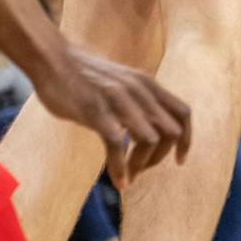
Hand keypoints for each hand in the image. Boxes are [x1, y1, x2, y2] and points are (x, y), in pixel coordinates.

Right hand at [33, 44, 191, 189]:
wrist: (54, 59)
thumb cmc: (85, 76)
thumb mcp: (122, 83)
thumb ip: (138, 100)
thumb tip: (150, 127)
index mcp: (147, 84)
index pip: (183, 113)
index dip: (186, 140)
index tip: (178, 161)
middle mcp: (139, 90)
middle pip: (172, 132)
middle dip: (160, 158)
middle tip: (140, 169)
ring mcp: (118, 100)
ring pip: (151, 139)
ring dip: (141, 165)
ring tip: (128, 175)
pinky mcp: (96, 110)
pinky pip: (118, 144)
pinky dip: (121, 168)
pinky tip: (117, 181)